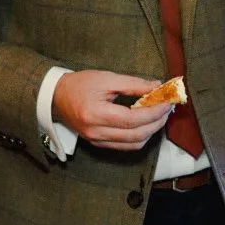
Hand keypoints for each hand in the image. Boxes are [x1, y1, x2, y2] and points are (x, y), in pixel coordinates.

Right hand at [52, 70, 170, 150]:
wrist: (56, 96)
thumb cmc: (80, 84)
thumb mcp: (107, 78)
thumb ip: (134, 84)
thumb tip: (158, 87)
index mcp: (96, 114)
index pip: (133, 119)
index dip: (154, 112)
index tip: (167, 101)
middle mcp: (96, 132)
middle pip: (136, 135)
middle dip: (157, 122)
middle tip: (167, 108)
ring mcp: (97, 141)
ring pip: (133, 144)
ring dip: (151, 131)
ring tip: (159, 115)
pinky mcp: (98, 144)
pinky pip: (125, 146)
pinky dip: (140, 136)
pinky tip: (146, 123)